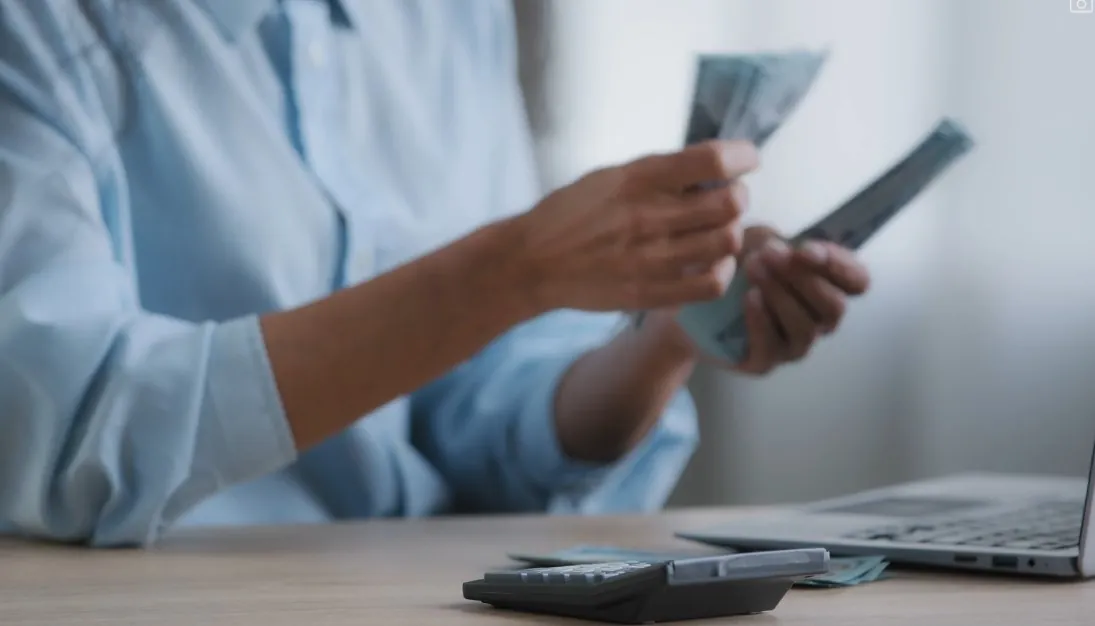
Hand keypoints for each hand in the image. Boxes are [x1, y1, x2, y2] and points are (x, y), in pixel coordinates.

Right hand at [510, 140, 757, 312]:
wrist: (531, 262)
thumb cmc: (570, 213)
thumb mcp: (609, 177)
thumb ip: (658, 174)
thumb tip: (710, 170)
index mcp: (637, 178)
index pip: (712, 161)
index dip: (742, 156)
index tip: (747, 159)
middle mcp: (649, 216)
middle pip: (730, 204)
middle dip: (739, 197)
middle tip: (730, 199)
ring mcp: (651, 258)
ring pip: (726, 242)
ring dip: (732, 232)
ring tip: (720, 231)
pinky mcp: (650, 292)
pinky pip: (711, 284)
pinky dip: (724, 272)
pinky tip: (715, 264)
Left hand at [732, 226, 870, 374]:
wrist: (690, 297)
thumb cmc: (731, 266)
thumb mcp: (753, 240)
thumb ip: (776, 240)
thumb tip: (789, 246)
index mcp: (826, 286)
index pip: (857, 281)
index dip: (838, 265)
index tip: (805, 249)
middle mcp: (817, 320)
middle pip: (834, 307)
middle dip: (803, 278)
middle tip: (769, 255)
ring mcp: (792, 344)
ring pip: (805, 328)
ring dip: (780, 296)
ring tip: (752, 269)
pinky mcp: (763, 362)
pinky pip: (771, 348)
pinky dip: (761, 321)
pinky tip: (748, 298)